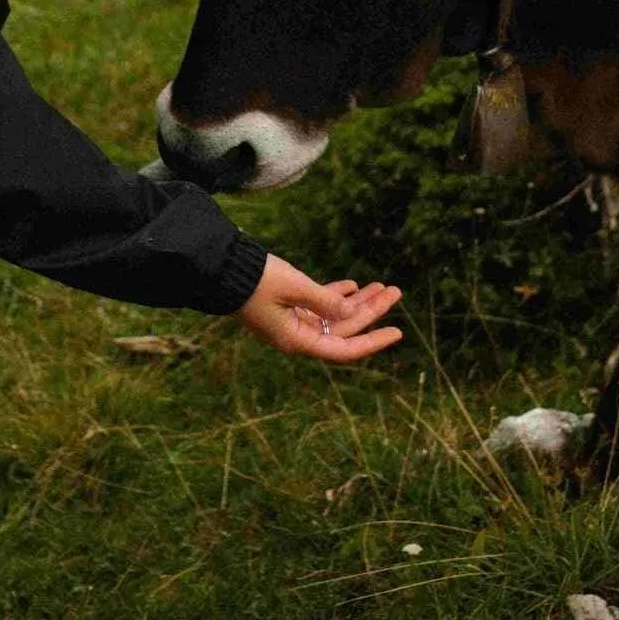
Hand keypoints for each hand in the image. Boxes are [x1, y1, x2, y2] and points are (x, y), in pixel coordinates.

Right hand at [236, 255, 402, 362]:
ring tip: (382, 286)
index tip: (398, 331)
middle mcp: (298, 335)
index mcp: (298, 340)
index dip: (373, 341)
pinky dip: (336, 295)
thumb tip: (351, 309)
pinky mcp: (287, 306)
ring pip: (335, 315)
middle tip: (395, 291)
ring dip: (358, 301)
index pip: (344, 349)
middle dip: (371, 311)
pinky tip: (353, 285)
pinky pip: (319, 305)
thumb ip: (325, 300)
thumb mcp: (294, 288)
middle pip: (344, 328)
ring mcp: (293, 321)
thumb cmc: (255, 281)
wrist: (221, 270)